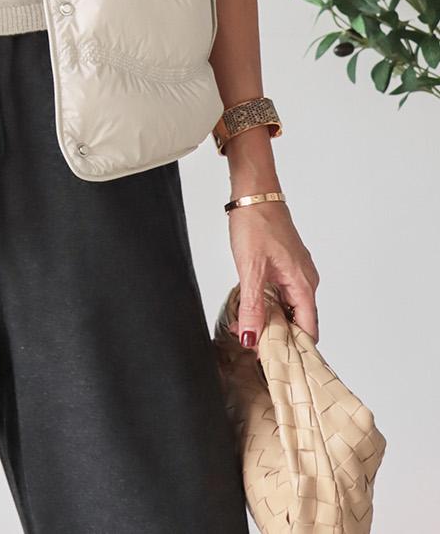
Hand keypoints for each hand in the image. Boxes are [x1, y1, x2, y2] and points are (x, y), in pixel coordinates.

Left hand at [227, 201, 319, 351]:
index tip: (271, 359)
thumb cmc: (256, 224)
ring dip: (269, 319)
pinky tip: (250, 305)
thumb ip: (253, 307)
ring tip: (245, 327)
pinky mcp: (286, 264)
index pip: (307, 330)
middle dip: (275, 335)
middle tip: (250, 343)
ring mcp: (296, 271)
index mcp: (303, 284)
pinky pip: (281, 293)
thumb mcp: (250, 270)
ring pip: (287, 307)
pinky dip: (267, 302)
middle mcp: (305, 280)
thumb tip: (252, 338)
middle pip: (298, 321)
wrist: (254, 193)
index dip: (291, 348)